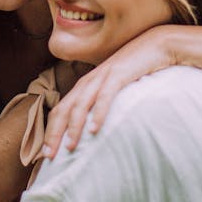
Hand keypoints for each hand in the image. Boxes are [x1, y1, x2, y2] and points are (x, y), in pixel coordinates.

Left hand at [43, 25, 177, 155]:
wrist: (156, 45)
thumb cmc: (136, 70)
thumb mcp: (114, 88)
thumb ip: (102, 103)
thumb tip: (96, 130)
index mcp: (85, 86)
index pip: (60, 110)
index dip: (51, 131)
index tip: (45, 154)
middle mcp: (89, 81)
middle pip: (63, 109)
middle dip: (54, 133)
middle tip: (49, 156)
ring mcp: (102, 77)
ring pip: (80, 104)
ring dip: (73, 127)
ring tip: (70, 147)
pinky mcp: (119, 74)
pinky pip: (105, 96)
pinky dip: (98, 112)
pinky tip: (95, 129)